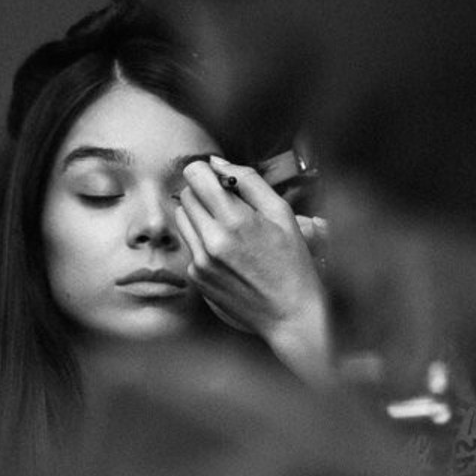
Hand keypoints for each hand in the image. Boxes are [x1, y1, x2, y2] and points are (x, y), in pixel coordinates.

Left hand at [176, 156, 332, 382]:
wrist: (289, 314)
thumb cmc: (292, 261)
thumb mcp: (281, 213)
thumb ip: (248, 181)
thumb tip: (216, 162)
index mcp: (235, 221)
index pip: (195, 176)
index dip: (206, 172)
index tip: (220, 180)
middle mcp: (212, 241)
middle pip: (185, 195)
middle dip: (203, 193)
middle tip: (229, 205)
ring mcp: (200, 262)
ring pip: (182, 218)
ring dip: (200, 215)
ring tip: (228, 229)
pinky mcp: (196, 277)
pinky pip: (189, 245)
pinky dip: (204, 242)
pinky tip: (228, 254)